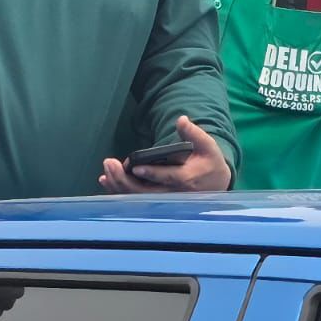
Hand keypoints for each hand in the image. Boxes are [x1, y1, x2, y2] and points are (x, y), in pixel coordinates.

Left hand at [99, 116, 233, 194]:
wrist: (214, 184)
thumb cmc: (209, 163)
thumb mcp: (208, 146)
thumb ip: (194, 133)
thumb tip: (181, 120)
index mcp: (186, 179)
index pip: (167, 178)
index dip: (152, 173)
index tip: (136, 167)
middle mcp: (173, 193)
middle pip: (145, 192)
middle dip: (125, 180)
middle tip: (109, 163)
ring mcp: (163, 200)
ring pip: (137, 198)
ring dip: (119, 186)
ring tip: (106, 171)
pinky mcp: (156, 201)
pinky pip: (135, 199)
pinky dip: (120, 191)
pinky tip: (106, 181)